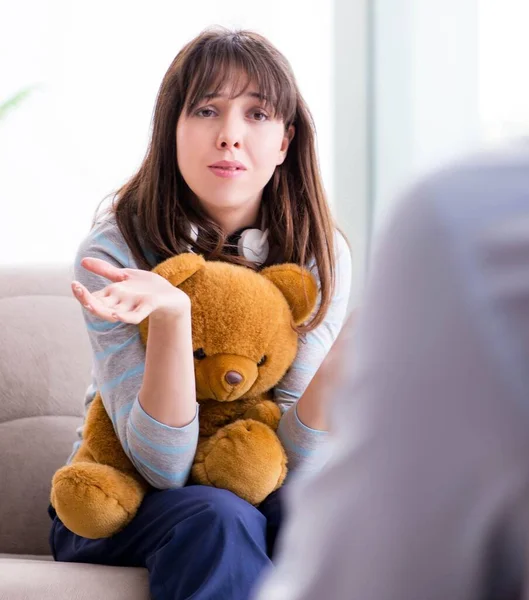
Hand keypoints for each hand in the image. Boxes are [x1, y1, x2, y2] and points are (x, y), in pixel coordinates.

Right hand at [72, 257, 189, 323]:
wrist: (171, 296)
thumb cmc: (147, 287)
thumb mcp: (124, 276)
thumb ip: (105, 270)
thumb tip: (83, 261)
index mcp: (113, 296)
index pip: (92, 298)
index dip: (82, 293)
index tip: (74, 284)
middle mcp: (119, 303)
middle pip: (98, 306)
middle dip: (86, 300)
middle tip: (76, 288)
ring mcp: (132, 306)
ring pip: (112, 313)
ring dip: (101, 310)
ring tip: (89, 303)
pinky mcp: (147, 307)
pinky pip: (135, 317)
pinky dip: (126, 317)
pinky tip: (117, 316)